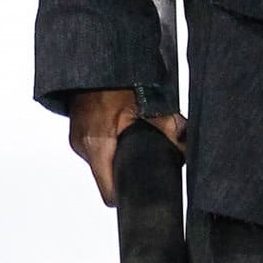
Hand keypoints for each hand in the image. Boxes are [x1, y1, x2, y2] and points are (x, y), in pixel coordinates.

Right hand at [67, 89, 186, 205]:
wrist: (91, 67)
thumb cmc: (116, 82)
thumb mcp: (147, 103)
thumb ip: (168, 125)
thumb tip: (186, 145)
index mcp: (99, 143)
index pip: (109, 191)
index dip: (125, 195)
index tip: (139, 190)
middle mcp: (83, 146)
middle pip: (106, 179)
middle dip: (125, 175)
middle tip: (144, 164)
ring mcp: (77, 141)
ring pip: (101, 166)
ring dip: (116, 160)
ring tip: (132, 145)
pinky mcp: (77, 136)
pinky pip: (95, 152)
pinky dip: (108, 149)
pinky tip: (120, 136)